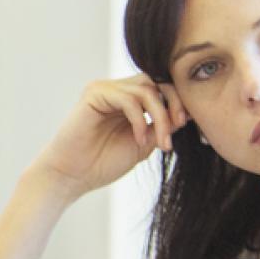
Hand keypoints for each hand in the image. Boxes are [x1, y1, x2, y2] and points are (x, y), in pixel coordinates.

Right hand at [31, 75, 189, 199]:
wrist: (72, 176)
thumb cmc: (102, 163)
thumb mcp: (143, 144)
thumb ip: (161, 127)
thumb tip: (185, 113)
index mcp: (127, 100)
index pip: (160, 87)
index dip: (177, 102)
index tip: (186, 124)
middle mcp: (115, 90)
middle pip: (156, 82)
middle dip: (173, 104)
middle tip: (178, 128)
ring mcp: (104, 90)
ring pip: (145, 89)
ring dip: (160, 114)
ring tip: (160, 140)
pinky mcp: (93, 94)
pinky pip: (128, 98)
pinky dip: (140, 119)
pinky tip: (138, 138)